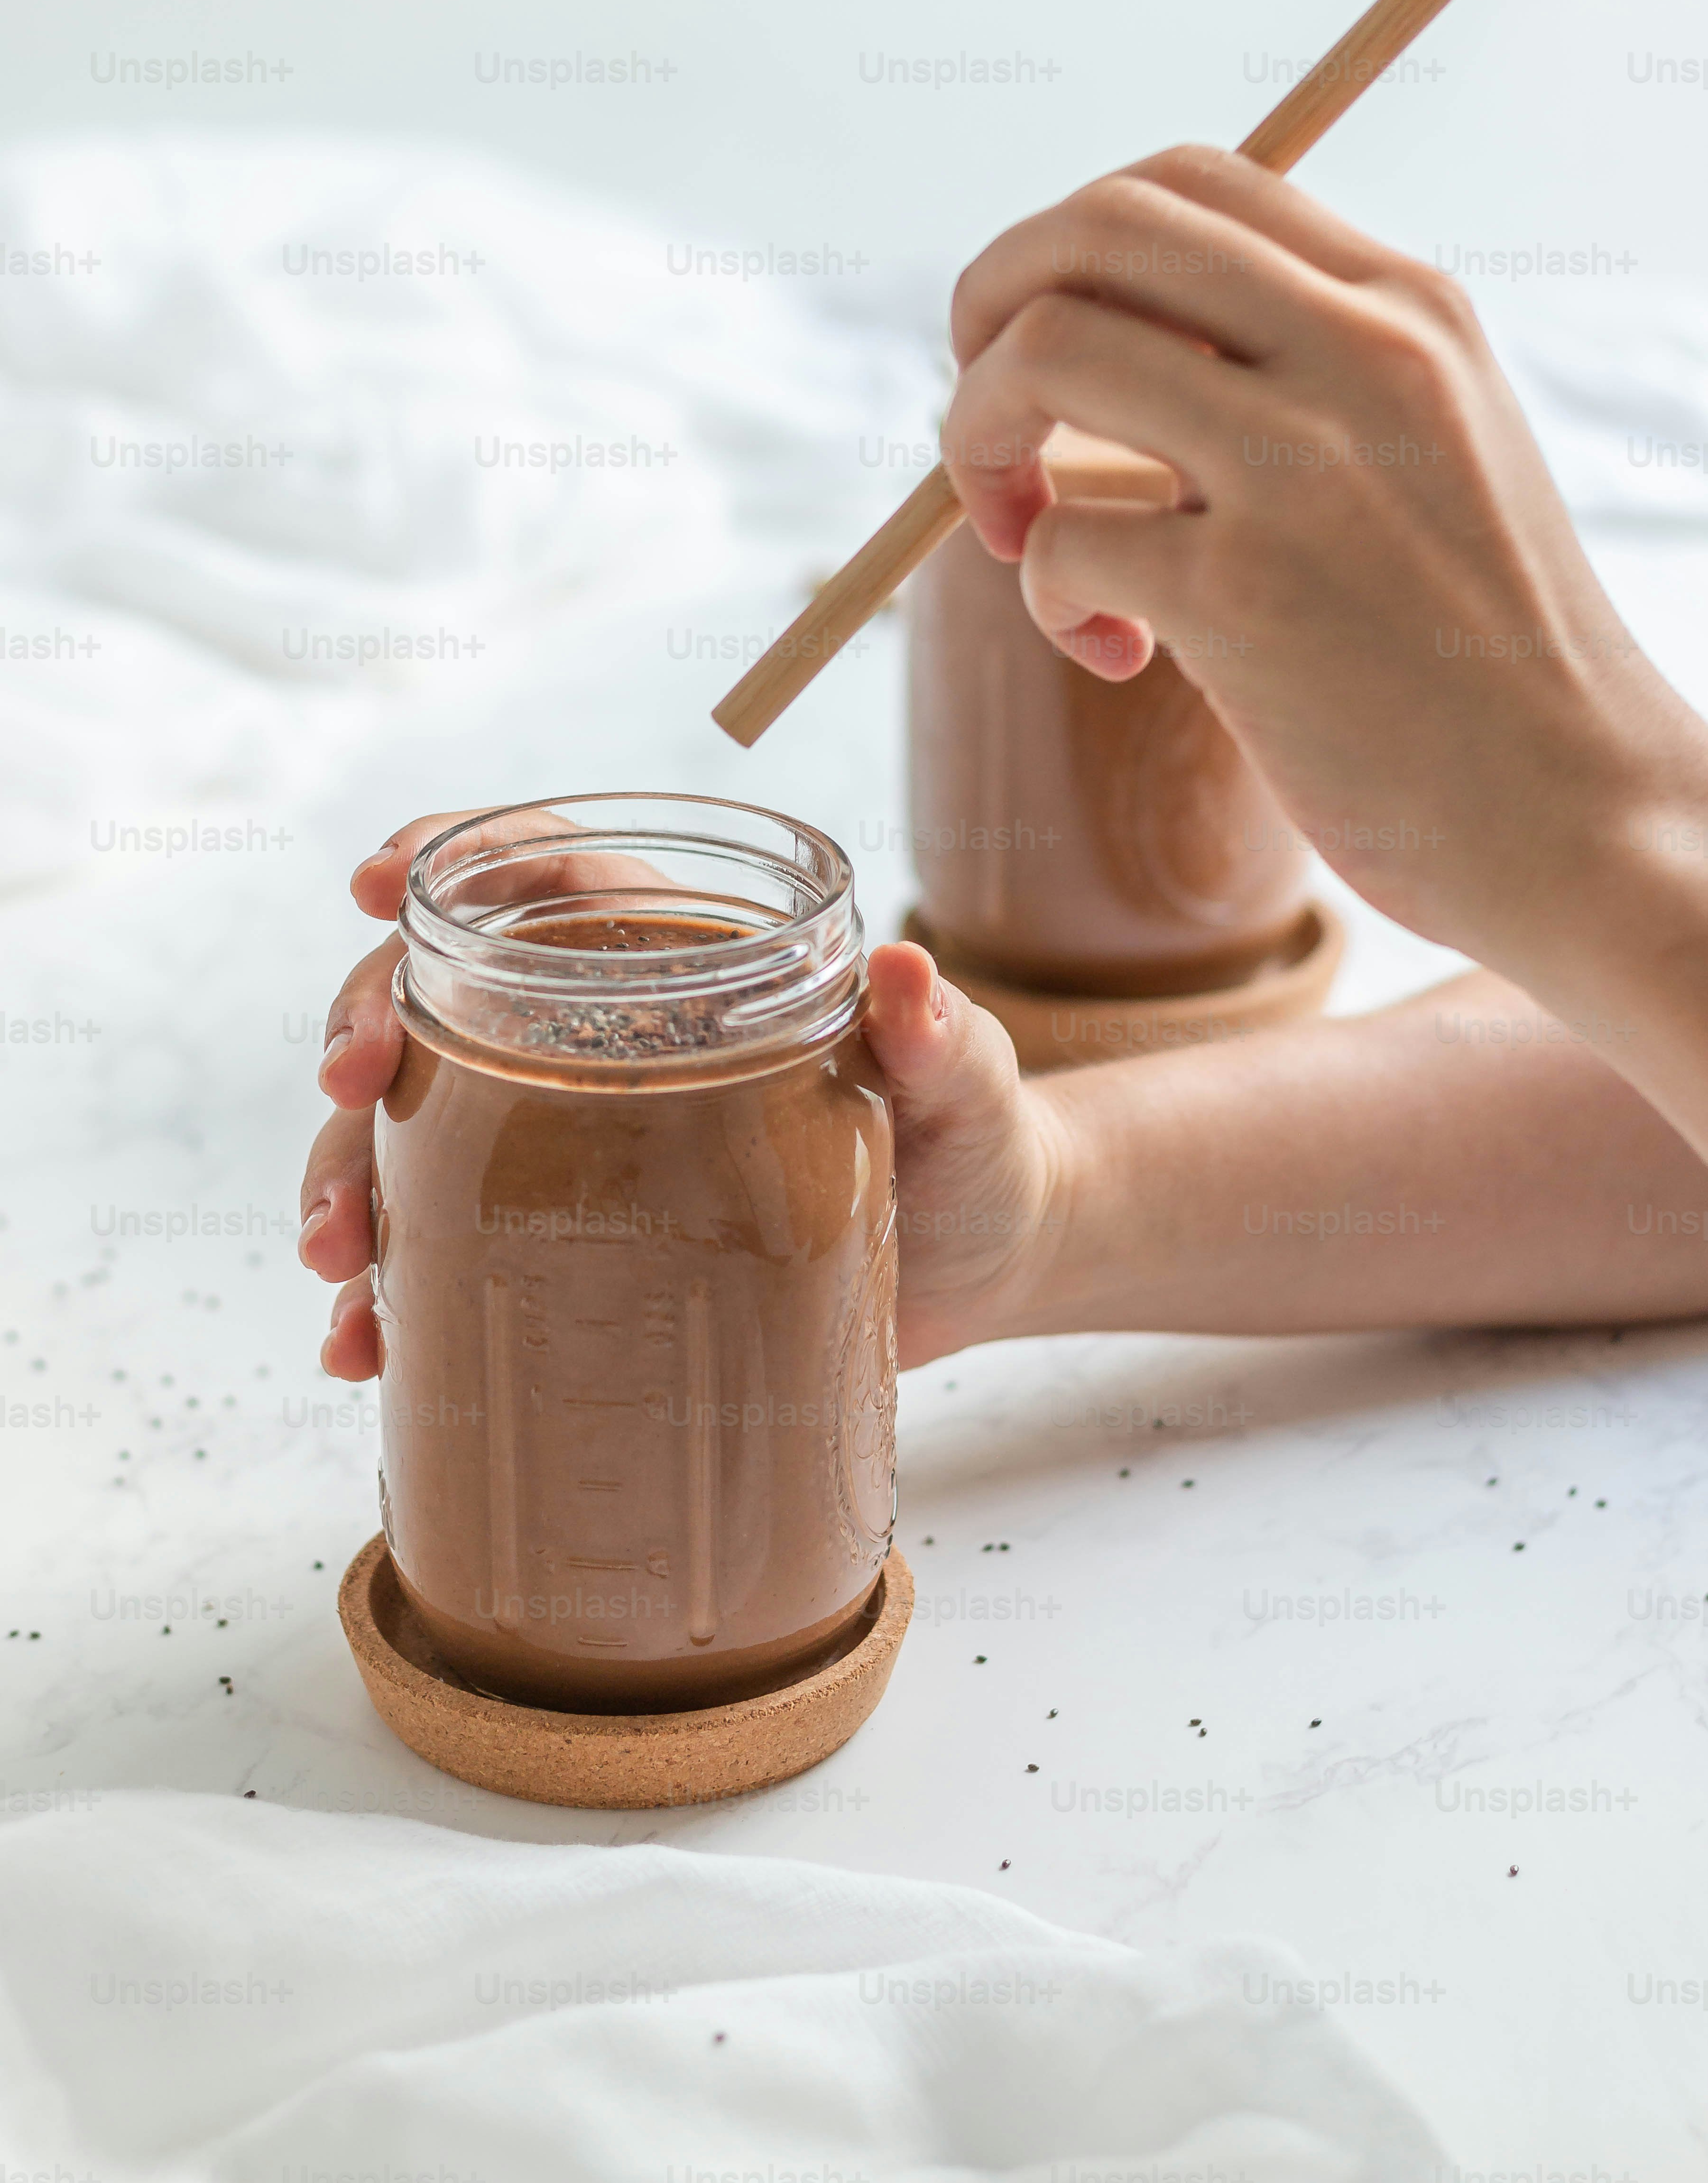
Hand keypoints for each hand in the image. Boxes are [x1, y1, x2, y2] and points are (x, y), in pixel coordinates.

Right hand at [298, 816, 1067, 1377]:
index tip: (376, 880)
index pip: (551, 878)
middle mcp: (615, 1049)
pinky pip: (455, 1257)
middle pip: (447, 1005)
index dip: (453, 856)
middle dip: (363, 1032)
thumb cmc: (985, 1145)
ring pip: (418, 1137)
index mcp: (693, 967)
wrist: (994, 1266)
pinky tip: (360, 1346)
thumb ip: (941, 1038)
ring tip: (335, 1258)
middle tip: (344, 1090)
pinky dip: (393, 1299)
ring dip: (348, 1180)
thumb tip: (907, 969)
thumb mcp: (970, 1087)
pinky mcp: (583, 1249)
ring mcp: (584, 1152)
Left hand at [938, 145, 1707, 992]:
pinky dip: (1044, 594)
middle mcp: (1360, 354)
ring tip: (1028, 540)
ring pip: (1039, 352)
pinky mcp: (1243, 596)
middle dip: (985, 316)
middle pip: (1089, 229)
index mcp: (1407, 308)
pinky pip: (1056, 540)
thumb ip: (1301, 382)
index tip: (1055, 361)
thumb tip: (1105, 349)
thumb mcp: (1425, 457)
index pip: (1183, 183)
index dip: (1065, 254)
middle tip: (991, 430)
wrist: (1583, 816)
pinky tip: (1119, 651)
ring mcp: (1301, 469)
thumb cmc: (1485, 660)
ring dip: (979, 442)